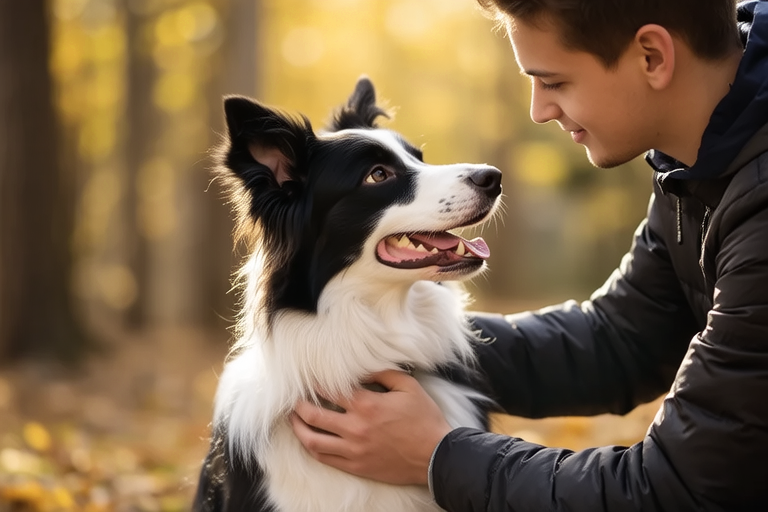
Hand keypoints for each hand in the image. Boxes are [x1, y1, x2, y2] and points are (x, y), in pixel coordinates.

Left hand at [290, 369, 452, 485]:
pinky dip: (312, 448)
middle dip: (299, 405)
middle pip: (314, 415)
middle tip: (293, 398)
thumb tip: (363, 368)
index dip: (316, 383)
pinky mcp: (356, 466)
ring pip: (313, 440)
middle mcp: (355, 428)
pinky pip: (325, 458)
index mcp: (367, 405)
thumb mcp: (408, 387)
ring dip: (298, 428)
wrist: (436, 456)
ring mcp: (354, 450)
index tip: (308, 378)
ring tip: (293, 419)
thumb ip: (383, 374)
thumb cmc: (424, 419)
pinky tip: (308, 440)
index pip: (330, 391)